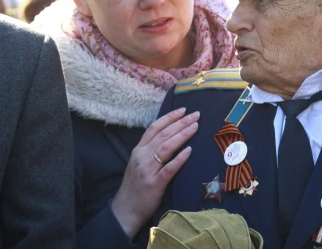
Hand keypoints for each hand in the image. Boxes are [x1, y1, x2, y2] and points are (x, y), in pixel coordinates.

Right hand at [111, 108, 198, 238]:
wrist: (125, 210)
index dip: (169, 117)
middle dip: (181, 123)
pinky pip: (169, 168)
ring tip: (195, 127)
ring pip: (166, 147)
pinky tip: (190, 150)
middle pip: (163, 135)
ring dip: (182, 135)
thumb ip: (151, 150)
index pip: (154, 128)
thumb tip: (171, 135)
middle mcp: (141, 156)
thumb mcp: (138, 163)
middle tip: (196, 115)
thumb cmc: (135, 185)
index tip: (183, 110)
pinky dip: (180, 158)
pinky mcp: (154, 184)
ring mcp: (147, 170)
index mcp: (138, 150)